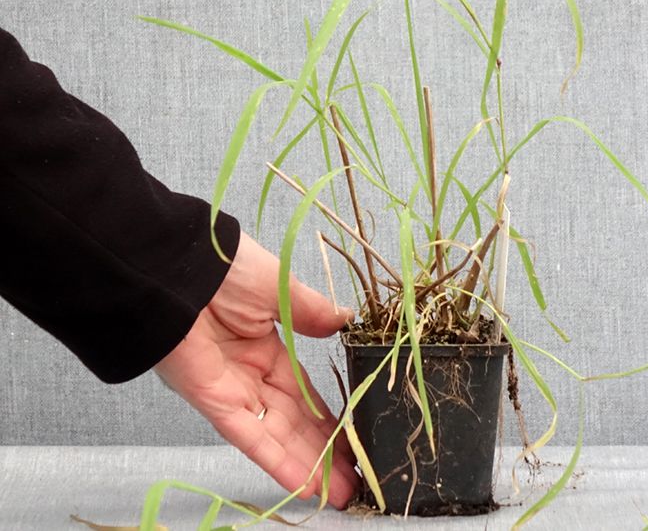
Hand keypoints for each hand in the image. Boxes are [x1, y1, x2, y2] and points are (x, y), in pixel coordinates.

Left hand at [154, 231, 358, 508]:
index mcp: (266, 345)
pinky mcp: (213, 402)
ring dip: (308, 465)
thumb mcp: (281, 287)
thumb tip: (346, 321)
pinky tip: (305, 482)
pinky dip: (277, 460)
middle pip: (294, 421)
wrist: (178, 267)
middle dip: (324, 450)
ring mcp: (231, 390)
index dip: (328, 415)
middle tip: (355, 478)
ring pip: (277, 435)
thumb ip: (312, 312)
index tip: (354, 433)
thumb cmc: (227, 268)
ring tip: (341, 493)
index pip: (303, 391)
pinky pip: (250, 437)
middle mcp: (249, 374)